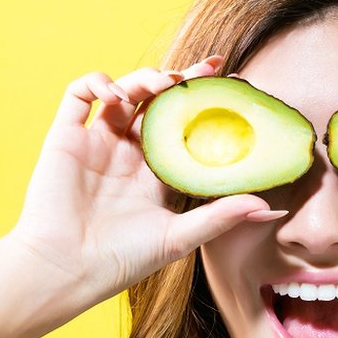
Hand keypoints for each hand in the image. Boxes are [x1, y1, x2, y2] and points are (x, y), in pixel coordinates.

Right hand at [6, 55, 284, 310]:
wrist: (66, 269)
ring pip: (124, 93)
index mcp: (156, 173)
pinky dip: (98, 82)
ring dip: (145, 79)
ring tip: (165, 83)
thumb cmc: (122, 260)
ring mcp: (96, 143)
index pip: (185, 127)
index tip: (232, 85)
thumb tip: (272, 211)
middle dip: (182, 80)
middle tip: (209, 68)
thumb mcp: (180, 236)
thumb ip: (222, 216)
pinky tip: (116, 93)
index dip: (206, 104)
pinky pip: (78, 95)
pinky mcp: (65, 137)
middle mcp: (128, 154)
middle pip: (158, 103)